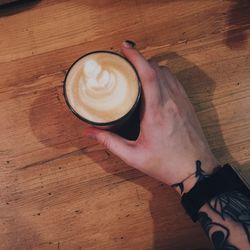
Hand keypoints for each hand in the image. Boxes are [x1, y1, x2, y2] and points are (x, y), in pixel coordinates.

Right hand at [84, 42, 218, 193]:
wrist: (196, 170)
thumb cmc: (166, 164)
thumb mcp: (133, 156)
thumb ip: (110, 142)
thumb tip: (89, 133)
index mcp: (156, 113)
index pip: (148, 75)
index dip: (136, 57)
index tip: (125, 48)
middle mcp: (171, 102)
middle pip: (157, 69)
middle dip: (140, 60)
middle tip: (125, 61)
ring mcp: (181, 101)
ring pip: (167, 73)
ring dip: (152, 67)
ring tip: (138, 71)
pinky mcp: (187, 104)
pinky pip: (175, 81)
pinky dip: (163, 75)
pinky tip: (155, 82)